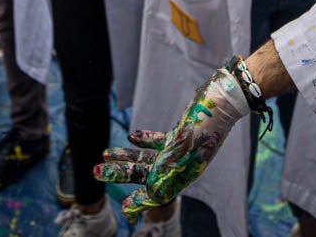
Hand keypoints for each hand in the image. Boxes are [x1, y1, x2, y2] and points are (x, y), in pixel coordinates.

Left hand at [95, 67, 249, 219]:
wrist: (219, 107)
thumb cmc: (202, 133)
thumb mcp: (182, 158)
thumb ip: (167, 176)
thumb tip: (151, 196)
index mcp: (181, 177)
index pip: (156, 195)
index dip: (140, 202)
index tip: (124, 208)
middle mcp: (178, 168)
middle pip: (143, 174)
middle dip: (119, 173)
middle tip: (96, 171)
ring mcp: (177, 152)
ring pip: (146, 158)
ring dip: (126, 156)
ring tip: (105, 154)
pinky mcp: (177, 137)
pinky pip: (158, 142)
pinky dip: (144, 141)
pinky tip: (131, 136)